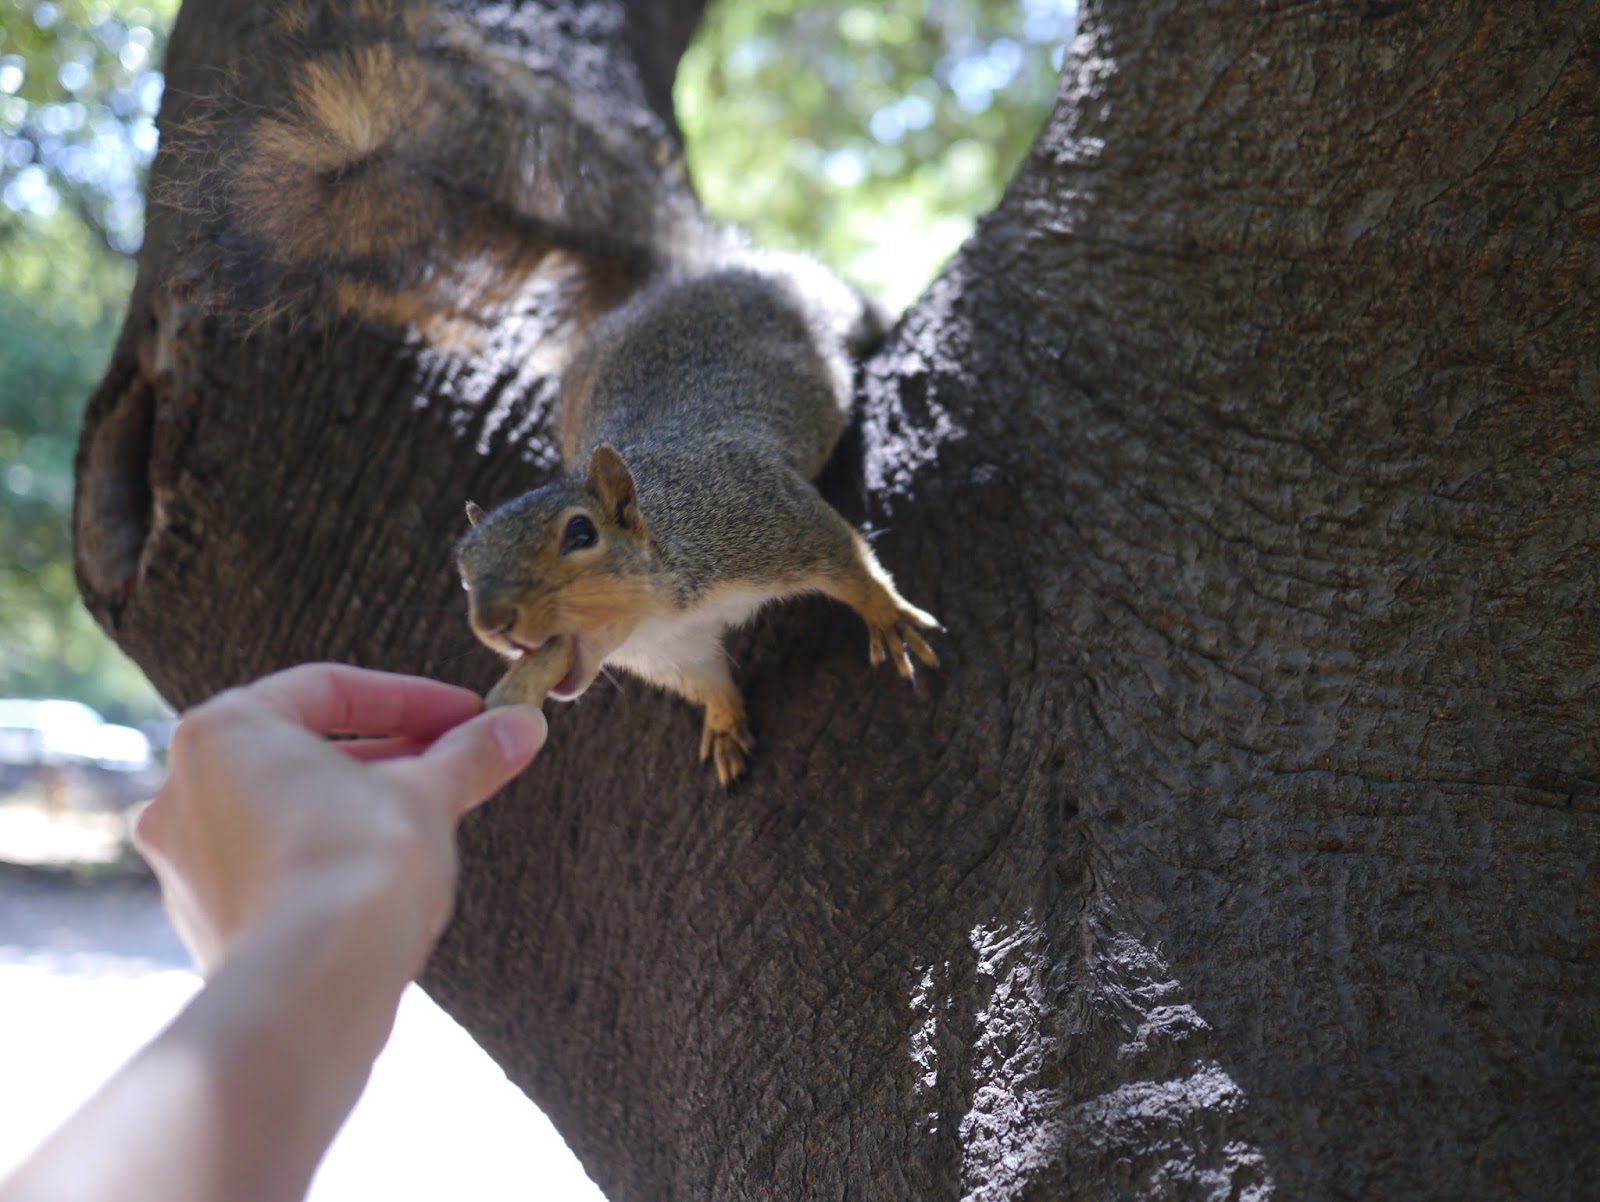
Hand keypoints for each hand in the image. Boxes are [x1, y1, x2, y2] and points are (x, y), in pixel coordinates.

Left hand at [136, 663, 545, 977]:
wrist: (313, 986)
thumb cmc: (357, 867)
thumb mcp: (430, 794)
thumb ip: (471, 754)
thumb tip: (522, 725)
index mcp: (224, 732)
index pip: (330, 691)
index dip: (413, 699)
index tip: (468, 715)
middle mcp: (185, 790)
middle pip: (305, 752)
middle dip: (391, 755)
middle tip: (457, 762)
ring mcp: (187, 863)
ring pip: (288, 812)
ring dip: (360, 808)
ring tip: (432, 820)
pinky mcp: (207, 923)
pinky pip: (276, 868)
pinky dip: (329, 859)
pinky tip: (387, 879)